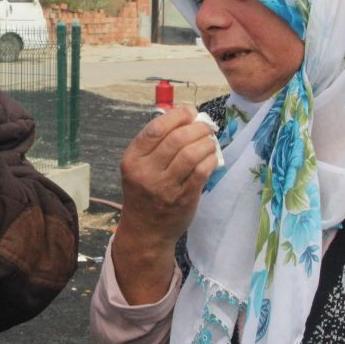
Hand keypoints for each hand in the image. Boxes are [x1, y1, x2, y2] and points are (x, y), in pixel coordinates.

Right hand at [112, 106, 219, 303]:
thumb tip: (186, 115)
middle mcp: (146, 172)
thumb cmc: (145, 192)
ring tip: (209, 142)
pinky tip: (211, 157)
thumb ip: (157, 142)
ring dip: (206, 143)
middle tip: (205, 127)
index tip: (189, 112)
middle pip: (177, 139)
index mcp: (132, 159)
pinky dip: (211, 159)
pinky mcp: (183, 199)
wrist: (146, 231)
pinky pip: (202, 172)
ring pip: (192, 154)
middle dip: (197, 127)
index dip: (177, 115)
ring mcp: (165, 187)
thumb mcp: (139, 165)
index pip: (156, 128)